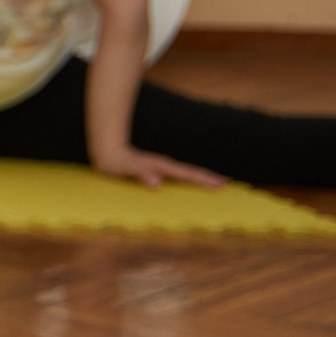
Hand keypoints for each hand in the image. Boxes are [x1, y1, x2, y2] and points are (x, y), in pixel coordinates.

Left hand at [93, 144, 224, 189]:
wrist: (108, 151)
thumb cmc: (116, 162)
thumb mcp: (126, 168)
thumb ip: (141, 173)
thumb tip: (157, 183)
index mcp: (161, 166)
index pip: (187, 174)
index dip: (203, 179)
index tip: (220, 184)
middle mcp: (165, 166)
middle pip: (191, 172)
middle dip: (208, 178)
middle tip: (226, 185)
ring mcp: (162, 168)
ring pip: (186, 173)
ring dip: (202, 179)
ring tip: (218, 184)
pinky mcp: (158, 170)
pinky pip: (178, 176)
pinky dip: (190, 179)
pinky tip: (194, 185)